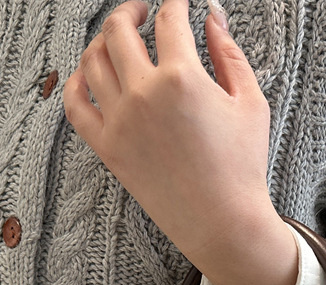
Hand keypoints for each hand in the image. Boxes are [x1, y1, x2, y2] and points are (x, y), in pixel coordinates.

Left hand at [64, 0, 297, 284]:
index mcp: (182, 78)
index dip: (173, 3)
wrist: (223, 223)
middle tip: (142, 12)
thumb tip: (211, 17)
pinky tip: (89, 75)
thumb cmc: (242, 167)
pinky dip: (76, 82)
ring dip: (103, 41)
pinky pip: (75, 104)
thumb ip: (229, 53)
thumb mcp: (250, 103)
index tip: (178, 3)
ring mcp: (120, 122)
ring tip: (118, 42)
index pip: (168, 19)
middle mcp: (144, 94)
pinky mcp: (107, 149)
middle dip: (130, 10)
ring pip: (92, 60)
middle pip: (118, 29)